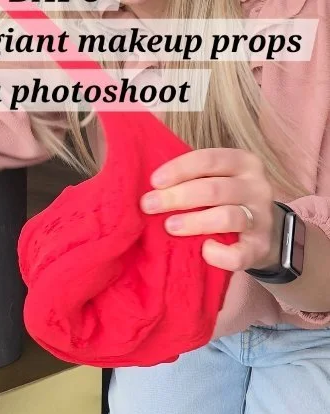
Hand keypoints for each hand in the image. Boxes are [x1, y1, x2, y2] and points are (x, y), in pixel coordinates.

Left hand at [139, 148, 278, 271]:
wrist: (265, 232)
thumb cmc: (229, 199)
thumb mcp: (219, 178)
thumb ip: (194, 177)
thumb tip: (152, 187)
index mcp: (244, 162)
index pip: (209, 159)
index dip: (179, 169)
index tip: (154, 182)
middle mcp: (257, 187)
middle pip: (214, 189)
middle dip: (178, 197)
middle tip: (149, 205)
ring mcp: (262, 218)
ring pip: (227, 217)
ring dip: (194, 222)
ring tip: (170, 226)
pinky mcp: (260, 248)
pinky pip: (239, 254)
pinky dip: (219, 254)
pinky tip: (204, 250)